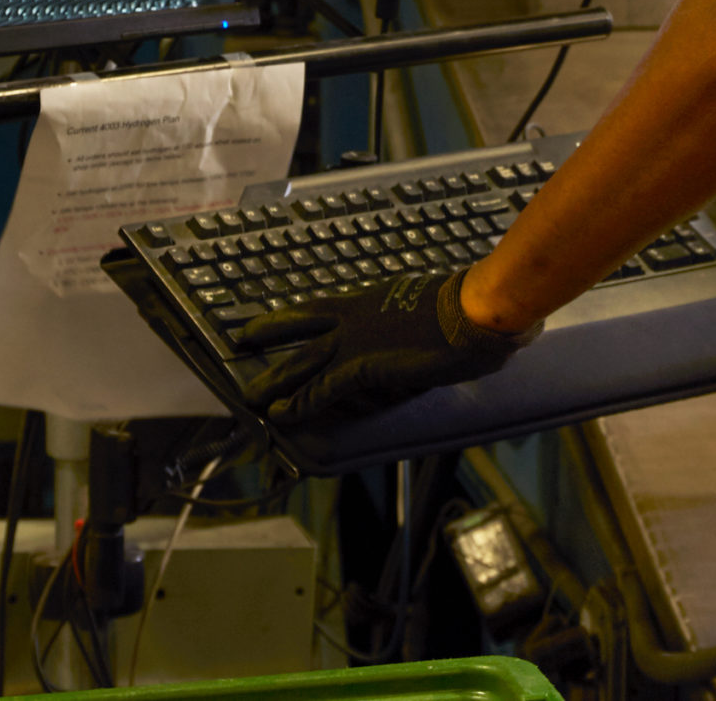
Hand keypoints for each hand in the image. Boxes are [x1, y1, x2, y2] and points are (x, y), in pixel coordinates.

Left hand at [229, 266, 538, 427]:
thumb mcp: (429, 305)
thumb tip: (416, 329)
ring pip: (302, 363)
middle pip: (301, 327)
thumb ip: (412, 317)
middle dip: (269, 334)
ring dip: (274, 381)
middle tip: (242, 340)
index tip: (273, 317)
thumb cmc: (467, 307)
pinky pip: (321, 390)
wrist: (473, 312)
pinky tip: (280, 414)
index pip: (321, 308)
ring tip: (249, 396)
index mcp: (370, 300)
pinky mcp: (362, 368)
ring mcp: (355, 342)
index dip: (293, 314)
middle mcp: (355, 317)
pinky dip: (299, 404)